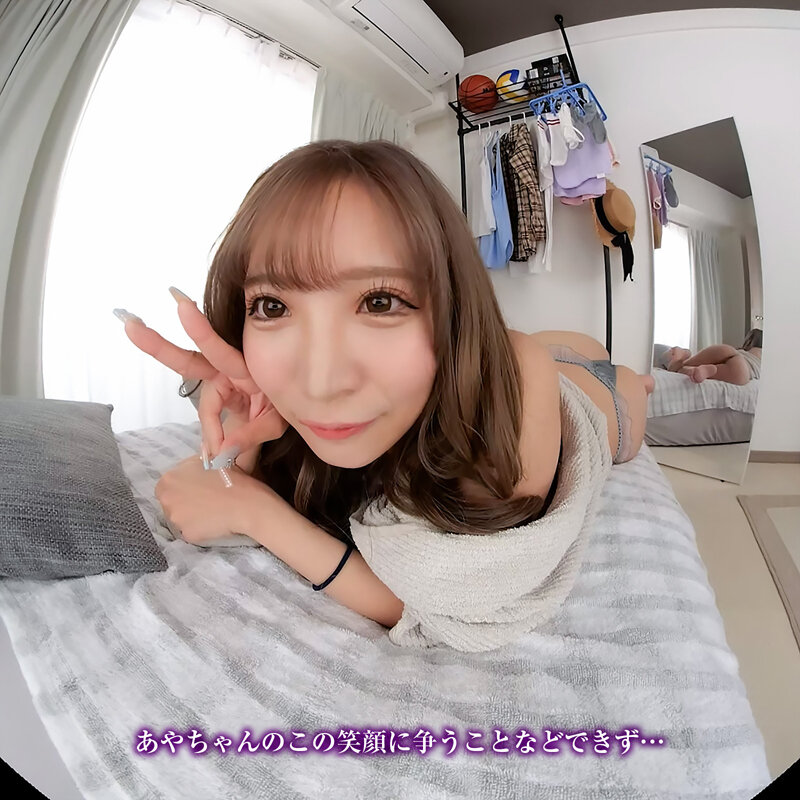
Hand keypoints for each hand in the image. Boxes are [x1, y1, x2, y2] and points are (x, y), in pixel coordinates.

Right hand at [118, 288, 288, 459]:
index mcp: (244, 367)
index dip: (199, 330)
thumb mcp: (275, 422)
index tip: (181, 306)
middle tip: (130, 324)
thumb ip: (250, 433)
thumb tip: (220, 451)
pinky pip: (208, 416)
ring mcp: (221, 381)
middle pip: (188, 361)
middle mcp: (228, 369)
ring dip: (209, 428)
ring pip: (203, 406)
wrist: (288, 410)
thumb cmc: (284, 407)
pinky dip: (211, 435)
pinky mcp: (218, 394)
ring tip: (215, 454)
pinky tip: (215, 452)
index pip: (217, 349)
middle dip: (158, 345)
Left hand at [154, 454, 267, 544]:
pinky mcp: (187, 534)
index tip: (199, 486)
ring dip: (192, 515)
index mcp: (169, 478)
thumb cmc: (231, 479)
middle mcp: (166, 500)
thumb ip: (195, 465)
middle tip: (206, 499)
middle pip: (171, 501)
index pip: (169, 484)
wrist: (246, 504)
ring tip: (212, 511)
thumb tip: (194, 468)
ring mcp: (176, 519)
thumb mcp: (211, 461)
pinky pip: (191, 530)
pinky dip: (201, 527)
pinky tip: (215, 522)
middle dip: (185, 501)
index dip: (184, 485)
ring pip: (180, 517)